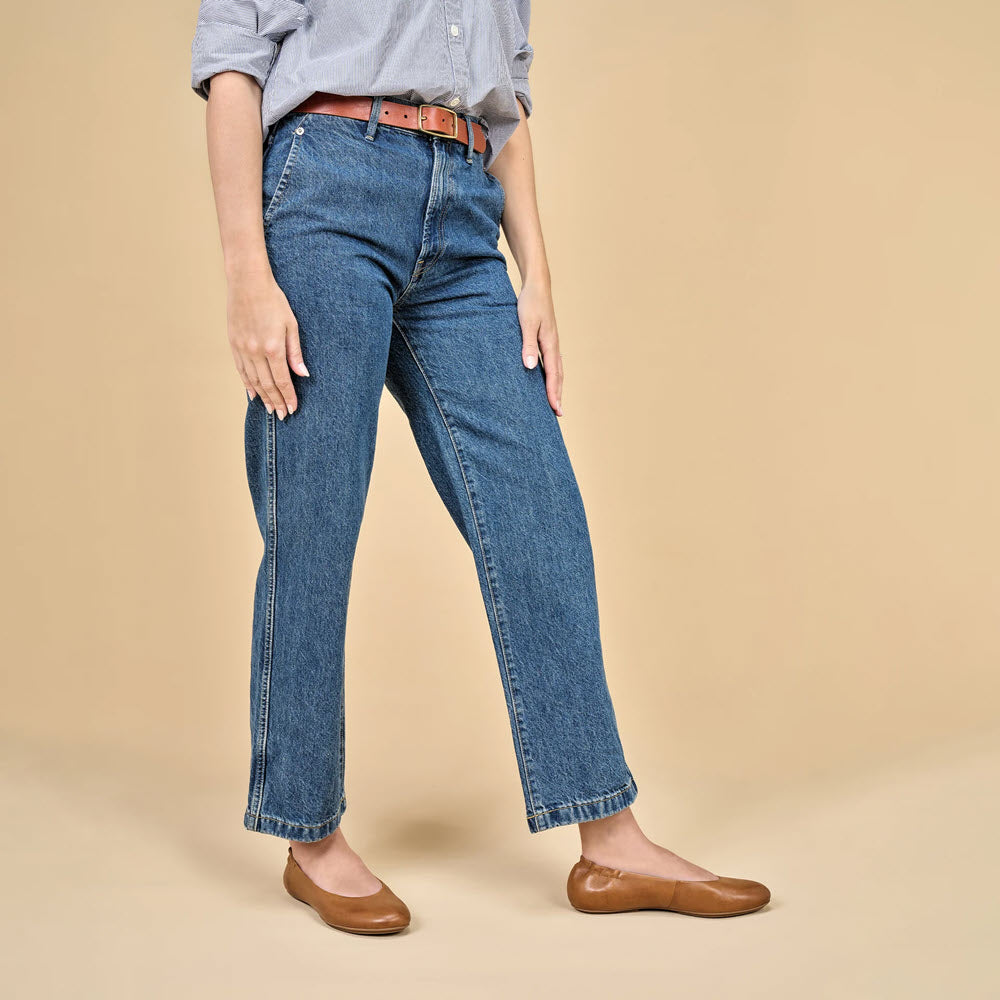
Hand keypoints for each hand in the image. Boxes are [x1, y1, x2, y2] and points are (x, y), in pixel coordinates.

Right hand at [227, 270, 308, 417]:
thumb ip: (295, 352)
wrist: (247, 283)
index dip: (288, 397)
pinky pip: (241, 370)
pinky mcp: (233, 344)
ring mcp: (242, 349)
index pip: (282, 380)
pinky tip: (252, 394)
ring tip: (270, 409)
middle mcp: (256, 352)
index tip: (293, 409)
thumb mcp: (292, 324)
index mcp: (273, 347)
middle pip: (267, 385)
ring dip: (262, 397)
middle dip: (276, 402)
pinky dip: (247, 384)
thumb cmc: (274, 300)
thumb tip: (303, 375)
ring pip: (252, 380)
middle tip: (283, 415)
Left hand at [517, 278, 562, 415]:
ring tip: (555, 401)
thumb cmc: (530, 302)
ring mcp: (552, 342)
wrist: (537, 285)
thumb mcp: (525, 323)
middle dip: (558, 394)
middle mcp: (554, 345)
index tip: (555, 409)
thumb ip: (527, 345)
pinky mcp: (547, 338)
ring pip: (557, 370)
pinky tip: (548, 378)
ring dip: (557, 386)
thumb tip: (529, 367)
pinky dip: (552, 374)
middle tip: (558, 413)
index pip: (553, 374)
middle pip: (558, 375)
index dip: (553, 393)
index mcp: (550, 344)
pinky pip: (552, 362)